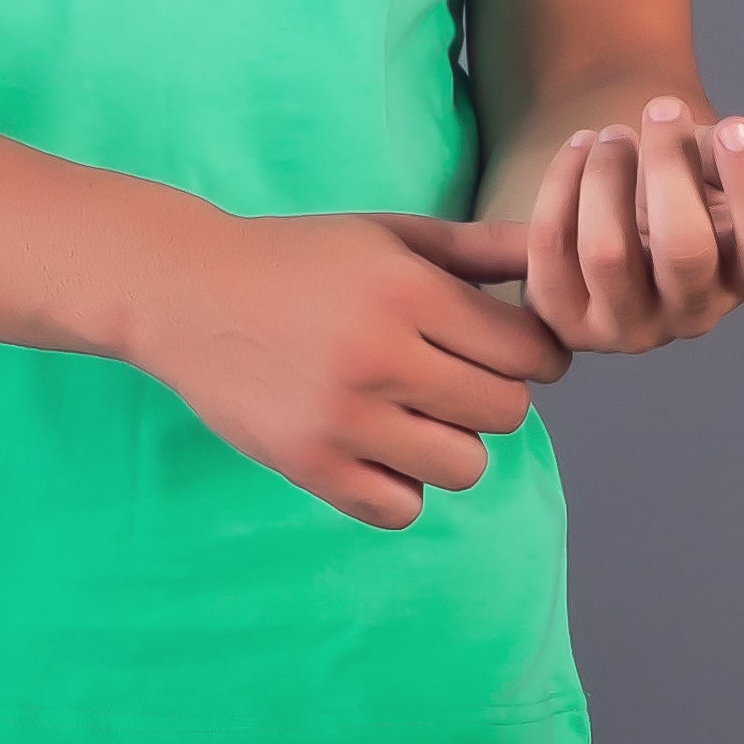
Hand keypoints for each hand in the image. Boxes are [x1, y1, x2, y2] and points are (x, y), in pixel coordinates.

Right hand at [134, 208, 568, 530]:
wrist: (187, 292)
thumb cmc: (301, 259)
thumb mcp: (390, 235)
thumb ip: (479, 248)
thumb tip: (557, 250)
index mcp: (407, 291)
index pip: (528, 350)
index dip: (530, 351)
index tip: (504, 348)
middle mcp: (380, 356)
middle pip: (506, 412)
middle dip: (492, 397)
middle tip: (452, 378)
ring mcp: (343, 418)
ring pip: (465, 467)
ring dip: (451, 446)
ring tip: (414, 416)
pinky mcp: (308, 465)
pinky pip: (402, 508)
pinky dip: (402, 487)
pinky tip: (377, 449)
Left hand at [522, 101, 743, 354]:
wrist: (613, 218)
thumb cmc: (677, 188)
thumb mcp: (714, 165)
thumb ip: (743, 147)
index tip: (734, 128)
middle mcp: (692, 315)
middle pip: (684, 249)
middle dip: (668, 165)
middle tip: (661, 111)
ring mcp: (628, 327)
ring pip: (606, 253)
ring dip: (606, 175)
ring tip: (612, 134)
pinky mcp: (567, 321)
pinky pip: (551, 249)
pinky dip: (560, 185)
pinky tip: (578, 148)